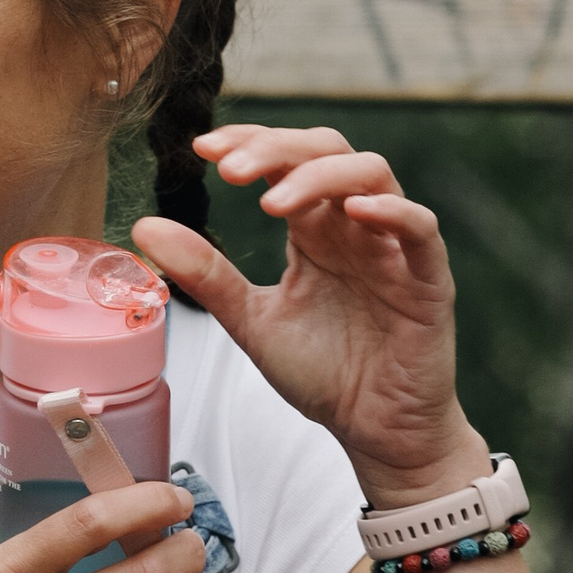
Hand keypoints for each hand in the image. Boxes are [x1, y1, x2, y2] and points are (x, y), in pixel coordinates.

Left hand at [134, 126, 488, 507]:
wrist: (372, 430)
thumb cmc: (324, 373)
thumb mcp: (250, 320)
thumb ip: (206, 274)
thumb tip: (145, 227)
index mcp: (315, 231)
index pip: (287, 160)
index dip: (250, 143)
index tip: (203, 149)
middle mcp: (354, 228)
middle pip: (328, 151)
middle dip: (277, 149)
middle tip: (229, 170)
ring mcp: (393, 249)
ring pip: (373, 176)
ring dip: (320, 175)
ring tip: (272, 202)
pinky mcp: (427, 281)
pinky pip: (421, 229)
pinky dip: (392, 211)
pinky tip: (354, 212)